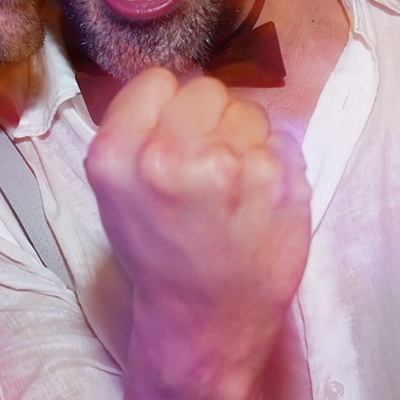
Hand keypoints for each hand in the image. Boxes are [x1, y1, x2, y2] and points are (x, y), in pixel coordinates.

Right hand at [85, 69, 310, 393]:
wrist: (203, 323)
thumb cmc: (162, 253)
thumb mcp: (117, 191)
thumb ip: (139, 130)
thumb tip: (179, 75)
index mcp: (116, 156)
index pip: (156, 80)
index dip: (169, 107)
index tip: (175, 139)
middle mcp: (166, 158)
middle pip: (206, 89)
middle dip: (212, 121)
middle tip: (208, 169)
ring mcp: (226, 169)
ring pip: (250, 112)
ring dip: (247, 142)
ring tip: (233, 191)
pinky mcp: (278, 183)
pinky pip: (283, 142)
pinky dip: (277, 167)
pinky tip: (258, 204)